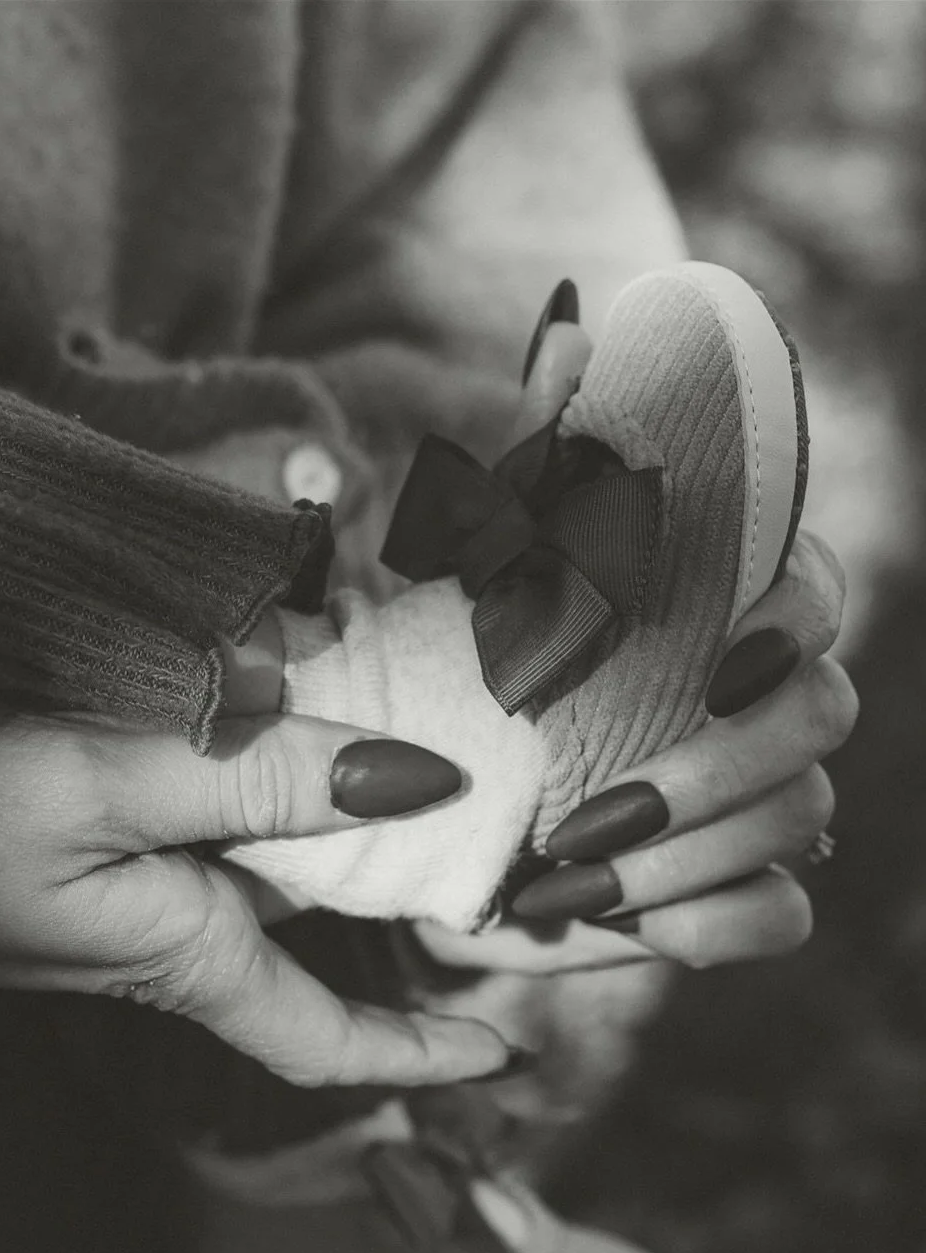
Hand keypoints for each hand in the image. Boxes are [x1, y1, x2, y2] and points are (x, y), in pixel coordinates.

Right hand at [0, 691, 513, 1086]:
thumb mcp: (100, 790)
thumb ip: (255, 784)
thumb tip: (411, 781)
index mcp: (181, 944)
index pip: (322, 1032)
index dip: (415, 1049)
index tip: (501, 1042)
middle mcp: (166, 918)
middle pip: (314, 907)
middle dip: (395, 861)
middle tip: (478, 795)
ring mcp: (127, 873)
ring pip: (265, 836)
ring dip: (329, 786)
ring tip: (393, 709)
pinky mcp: (92, 823)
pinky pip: (209, 793)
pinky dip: (258, 747)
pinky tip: (278, 683)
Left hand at [415, 312, 857, 975]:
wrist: (433, 789)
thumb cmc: (472, 651)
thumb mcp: (489, 552)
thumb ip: (540, 453)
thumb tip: (571, 326)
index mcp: (716, 604)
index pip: (812, 590)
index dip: (797, 618)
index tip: (727, 658)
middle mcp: (752, 695)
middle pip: (819, 719)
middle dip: (716, 767)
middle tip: (595, 806)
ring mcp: (750, 793)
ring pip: (799, 819)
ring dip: (692, 853)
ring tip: (570, 870)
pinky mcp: (727, 881)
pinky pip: (778, 912)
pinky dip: (720, 919)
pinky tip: (641, 926)